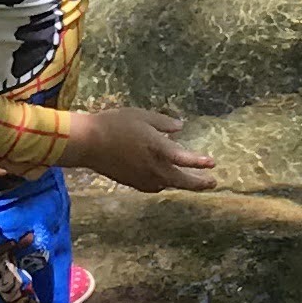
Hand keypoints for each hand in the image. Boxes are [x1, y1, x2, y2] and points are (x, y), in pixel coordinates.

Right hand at [67, 105, 216, 191]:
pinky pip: (153, 186)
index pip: (185, 159)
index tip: (213, 163)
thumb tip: (180, 127)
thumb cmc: (115, 124)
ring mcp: (142, 177)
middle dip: (198, 183)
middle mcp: (153, 167)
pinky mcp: (131, 182)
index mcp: (158, 149)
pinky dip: (163, 184)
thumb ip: (163, 122)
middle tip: (212, 183)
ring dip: (181, 184)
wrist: (88, 143)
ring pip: (168, 185)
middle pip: (181, 180)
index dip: (200, 162)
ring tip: (191, 182)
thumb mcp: (142, 116)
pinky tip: (163, 181)